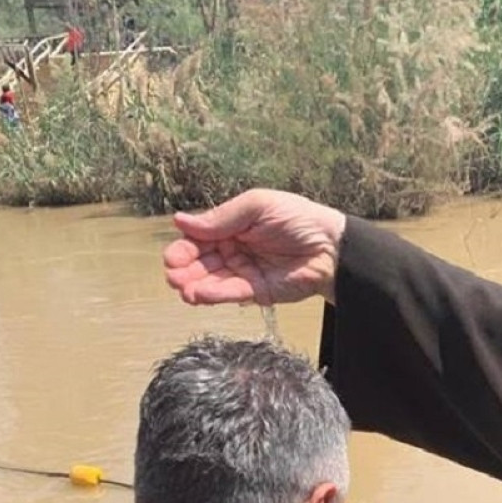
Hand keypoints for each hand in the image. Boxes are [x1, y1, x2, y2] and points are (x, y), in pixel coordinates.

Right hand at [163, 189, 345, 307]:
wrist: (330, 246)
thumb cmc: (297, 218)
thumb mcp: (256, 207)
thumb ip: (221, 217)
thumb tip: (181, 221)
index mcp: (230, 226)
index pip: (199, 238)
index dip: (184, 248)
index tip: (172, 257)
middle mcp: (233, 250)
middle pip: (201, 262)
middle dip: (184, 270)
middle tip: (173, 276)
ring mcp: (243, 272)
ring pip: (212, 281)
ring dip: (194, 286)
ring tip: (182, 288)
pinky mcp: (256, 291)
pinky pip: (231, 294)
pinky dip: (214, 295)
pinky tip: (200, 294)